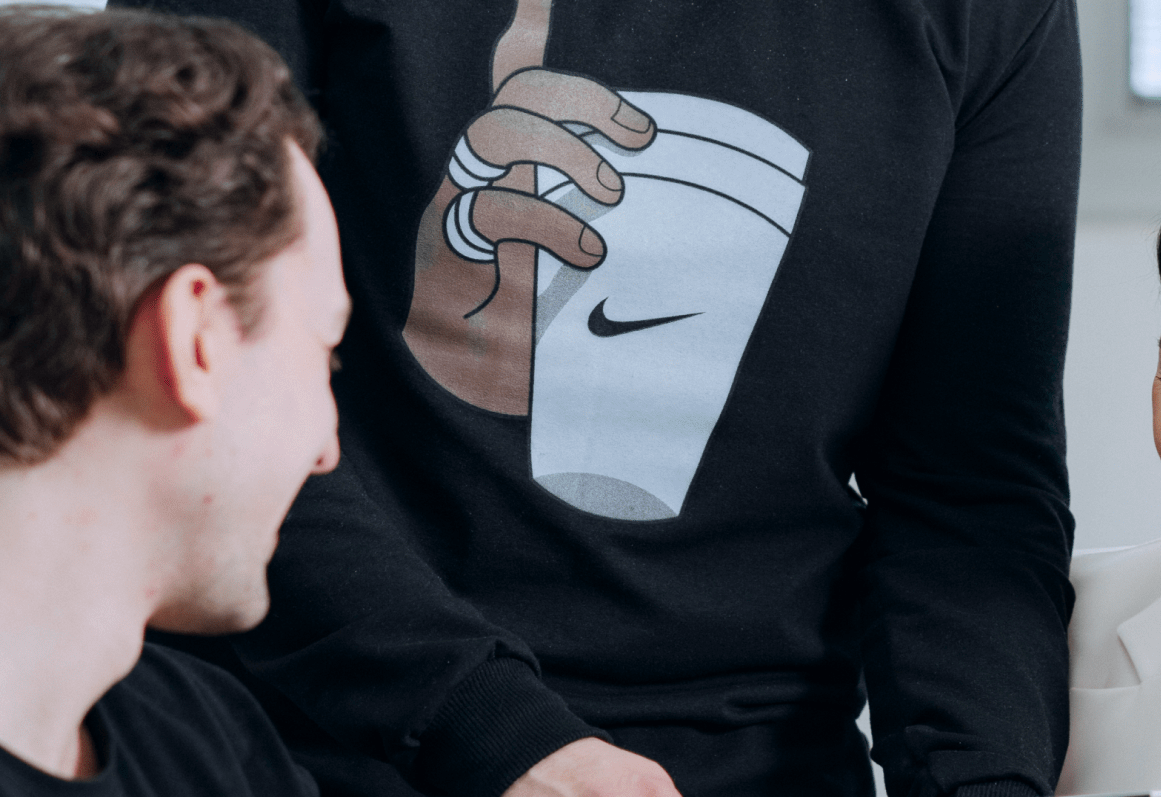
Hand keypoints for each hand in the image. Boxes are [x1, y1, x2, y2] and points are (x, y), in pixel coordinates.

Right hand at [402, 0, 656, 414]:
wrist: (480, 393)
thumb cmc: (545, 329)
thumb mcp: (600, 274)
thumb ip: (635, 241)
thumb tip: (711, 227)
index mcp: (519, 162)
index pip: (520, 79)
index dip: (528, 30)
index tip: (549, 3)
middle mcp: (486, 171)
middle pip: (516, 93)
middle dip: (579, 99)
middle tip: (642, 138)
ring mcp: (461, 202)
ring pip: (494, 132)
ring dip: (560, 149)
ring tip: (614, 195)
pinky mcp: (448, 249)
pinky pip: (488, 208)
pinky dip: (546, 220)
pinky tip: (588, 252)